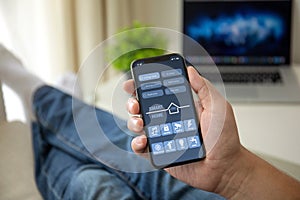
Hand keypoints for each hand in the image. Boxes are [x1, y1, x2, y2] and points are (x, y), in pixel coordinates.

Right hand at [123, 66, 299, 198]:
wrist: (224, 167)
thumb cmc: (224, 138)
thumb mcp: (217, 107)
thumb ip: (204, 88)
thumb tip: (190, 70)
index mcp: (179, 106)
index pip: (157, 93)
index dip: (143, 86)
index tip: (134, 81)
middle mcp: (168, 120)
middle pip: (142, 107)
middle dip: (133, 102)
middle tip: (136, 103)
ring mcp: (162, 136)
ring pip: (138, 126)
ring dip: (133, 121)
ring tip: (141, 122)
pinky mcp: (160, 153)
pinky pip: (141, 148)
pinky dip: (137, 143)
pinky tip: (144, 140)